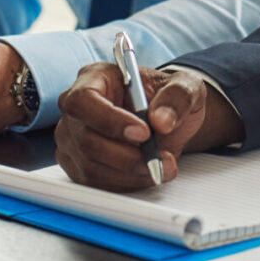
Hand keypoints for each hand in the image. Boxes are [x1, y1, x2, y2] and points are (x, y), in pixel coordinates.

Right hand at [54, 64, 243, 190]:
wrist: (168, 119)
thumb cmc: (169, 96)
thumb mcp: (186, 85)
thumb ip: (177, 97)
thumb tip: (161, 120)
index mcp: (95, 77)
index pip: (84, 100)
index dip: (110, 120)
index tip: (144, 133)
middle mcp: (77, 108)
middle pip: (85, 139)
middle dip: (126, 156)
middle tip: (161, 158)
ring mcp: (73, 138)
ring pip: (90, 166)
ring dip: (130, 173)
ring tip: (162, 167)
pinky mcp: (79, 164)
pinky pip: (96, 182)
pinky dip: (125, 183)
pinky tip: (147, 174)